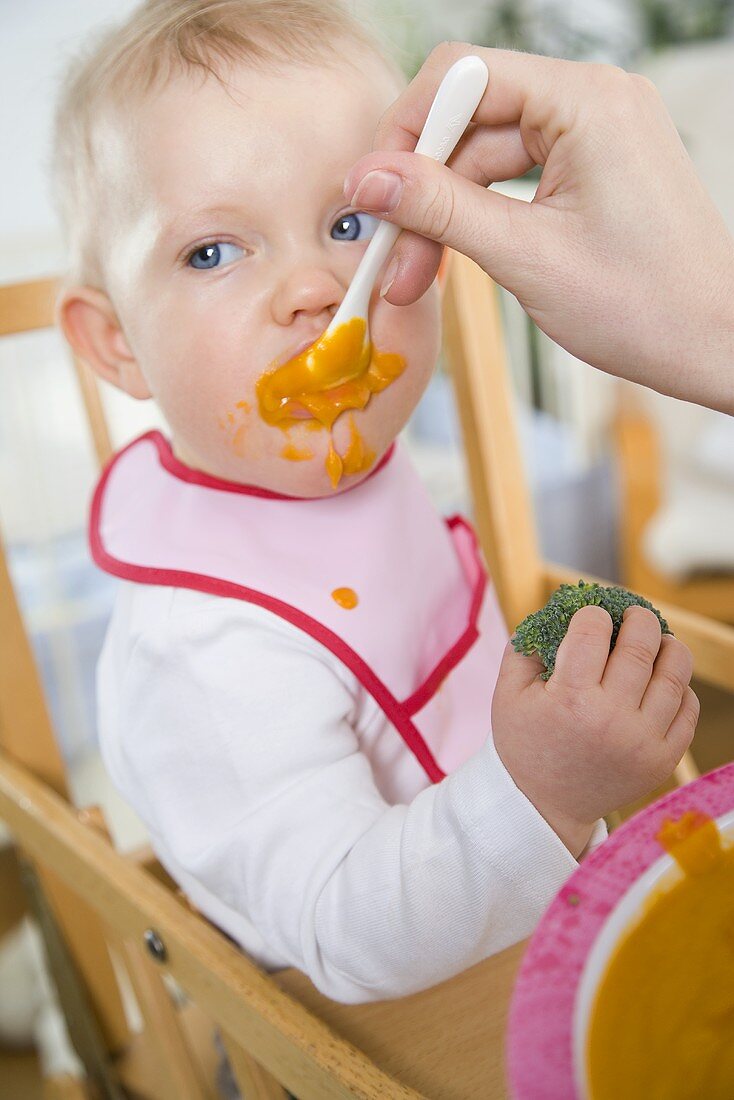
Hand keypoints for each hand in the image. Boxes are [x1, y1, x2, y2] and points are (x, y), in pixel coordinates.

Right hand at [344, 43, 733, 413]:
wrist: (714, 344)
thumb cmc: (644, 306)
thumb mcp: (526, 257)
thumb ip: (441, 208)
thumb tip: (368, 180)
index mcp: (587, 101)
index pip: (464, 76)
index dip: (406, 131)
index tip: (372, 193)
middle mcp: (594, 101)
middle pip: (471, 120)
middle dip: (423, 189)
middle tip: (390, 256)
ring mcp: (597, 133)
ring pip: (488, 156)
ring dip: (447, 215)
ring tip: (415, 279)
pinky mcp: (595, 168)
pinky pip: (517, 177)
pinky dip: (482, 218)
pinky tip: (455, 260)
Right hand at [490, 604, 699, 856]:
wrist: (545, 806)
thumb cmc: (525, 744)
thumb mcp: (507, 696)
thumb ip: (525, 649)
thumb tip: (554, 614)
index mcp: (569, 699)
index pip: (593, 632)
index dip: (592, 614)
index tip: (590, 617)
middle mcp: (611, 718)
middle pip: (641, 645)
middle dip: (639, 618)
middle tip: (633, 615)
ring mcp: (642, 741)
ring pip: (674, 674)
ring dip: (669, 646)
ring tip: (658, 641)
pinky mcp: (662, 759)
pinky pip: (687, 709)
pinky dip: (680, 687)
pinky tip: (663, 680)